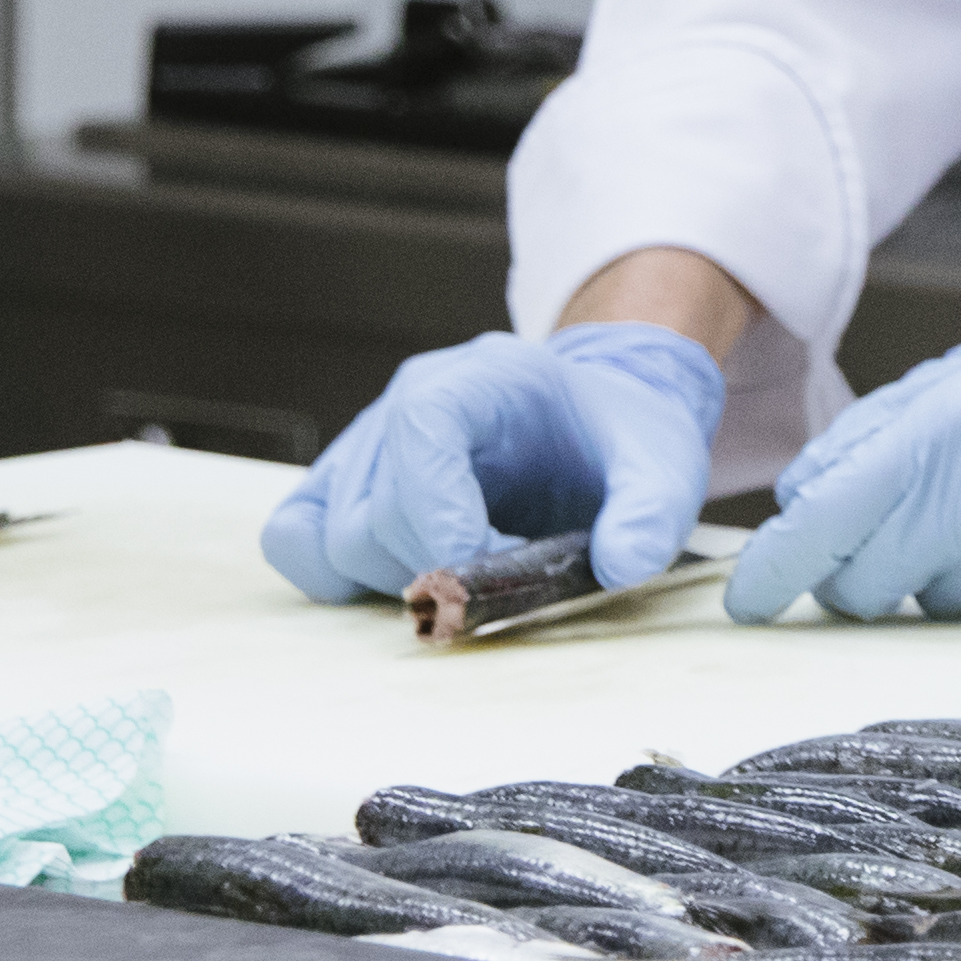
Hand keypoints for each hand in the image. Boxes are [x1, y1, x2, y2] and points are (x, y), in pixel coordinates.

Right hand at [259, 321, 728, 601]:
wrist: (594, 425)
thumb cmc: (618, 443)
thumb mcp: (664, 467)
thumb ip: (653, 512)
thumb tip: (621, 562)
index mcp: (484, 378)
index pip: (422, 431)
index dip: (438, 511)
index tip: (479, 569)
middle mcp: (409, 401)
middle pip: (378, 506)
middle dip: (438, 563)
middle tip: (503, 582)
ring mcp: (368, 443)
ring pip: (338, 536)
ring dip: (403, 577)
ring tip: (473, 569)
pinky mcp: (343, 487)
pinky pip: (296, 538)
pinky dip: (338, 575)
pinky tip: (409, 577)